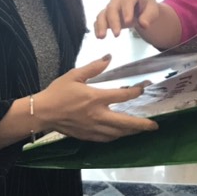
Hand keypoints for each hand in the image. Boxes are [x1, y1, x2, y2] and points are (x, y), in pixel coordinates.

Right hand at [36, 56, 156, 141]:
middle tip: (155, 125)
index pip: (123, 96)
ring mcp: (93, 128)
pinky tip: (120, 133)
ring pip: (118, 133)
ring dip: (131, 132)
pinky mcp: (87, 136)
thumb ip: (93, 68)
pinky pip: (106, 138)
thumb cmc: (57, 92)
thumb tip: (109, 57)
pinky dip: (116, 136)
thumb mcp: (74, 75)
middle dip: (142, 125)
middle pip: (126, 122)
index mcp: (96, 98)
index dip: (137, 91)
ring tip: (141, 129)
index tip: (144, 88)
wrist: (41, 113)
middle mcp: (98, 115)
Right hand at [95, 0, 161, 38]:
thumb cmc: (147, 7)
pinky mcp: (106, 14)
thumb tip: (143, 24)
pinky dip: (98, 27)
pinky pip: (99, 19)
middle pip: (112, 7)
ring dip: (102, 25)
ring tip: (102, 37)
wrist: (140, 9)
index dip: (127, 10)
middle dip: (114, 21)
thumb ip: (149, 16)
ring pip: (103, 13)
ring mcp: (110, 6)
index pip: (127, 0)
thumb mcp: (153, 10)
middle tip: (117, 34)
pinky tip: (99, 36)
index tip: (128, 22)